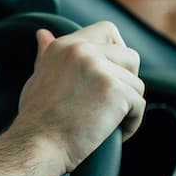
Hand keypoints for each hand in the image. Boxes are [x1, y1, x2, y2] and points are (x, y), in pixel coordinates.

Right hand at [10, 21, 145, 174]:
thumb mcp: (38, 77)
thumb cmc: (36, 119)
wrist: (37, 145)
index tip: (110, 75)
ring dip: (127, 106)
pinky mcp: (115, 91)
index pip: (107, 31)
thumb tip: (43, 34)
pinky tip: (111, 133)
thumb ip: (47, 54)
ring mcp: (100, 69)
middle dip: (127, 82)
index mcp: (65, 45)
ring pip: (137, 84)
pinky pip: (139, 105)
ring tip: (105, 123)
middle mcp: (82, 51)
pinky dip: (130, 124)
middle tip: (109, 104)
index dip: (117, 52)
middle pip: (130, 56)